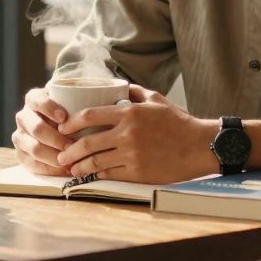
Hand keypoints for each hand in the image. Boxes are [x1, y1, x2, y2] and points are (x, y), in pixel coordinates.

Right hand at [12, 87, 71, 175]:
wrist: (58, 130)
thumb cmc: (71, 114)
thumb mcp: (72, 102)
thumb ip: (78, 100)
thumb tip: (95, 99)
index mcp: (33, 99)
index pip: (38, 101)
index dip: (50, 108)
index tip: (64, 117)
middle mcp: (23, 116)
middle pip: (37, 128)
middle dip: (57, 139)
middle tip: (73, 146)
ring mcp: (20, 136)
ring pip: (35, 148)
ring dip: (55, 157)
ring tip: (72, 161)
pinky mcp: (21, 154)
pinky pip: (33, 164)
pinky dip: (50, 169)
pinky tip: (65, 170)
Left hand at [56, 85, 218, 183]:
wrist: (199, 146)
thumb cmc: (179, 122)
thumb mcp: (157, 100)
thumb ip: (135, 92)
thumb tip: (119, 85)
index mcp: (129, 112)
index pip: (90, 115)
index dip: (71, 122)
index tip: (62, 127)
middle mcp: (127, 133)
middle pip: (88, 143)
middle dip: (69, 150)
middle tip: (61, 154)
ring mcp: (132, 154)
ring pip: (96, 162)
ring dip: (79, 166)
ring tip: (71, 168)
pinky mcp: (139, 172)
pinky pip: (111, 174)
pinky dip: (98, 175)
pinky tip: (91, 175)